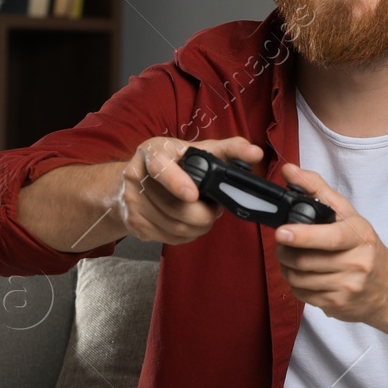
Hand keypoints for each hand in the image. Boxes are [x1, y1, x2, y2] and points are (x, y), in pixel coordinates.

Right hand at [117, 135, 262, 244]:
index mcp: (153, 152)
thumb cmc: (176, 161)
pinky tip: (189, 222)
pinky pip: (169, 238)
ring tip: (204, 213)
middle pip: (175, 207)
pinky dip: (187, 234)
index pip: (161, 168)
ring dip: (199, 226)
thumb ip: (230, 150)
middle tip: (215, 207)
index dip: (176, 182)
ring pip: (175, 227)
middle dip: (204, 213)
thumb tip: (255, 154)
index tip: (193, 194)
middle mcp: (136, 176)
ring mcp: (132, 202)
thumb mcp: (199, 149)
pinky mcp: (134, 223)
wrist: (136, 178)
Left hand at [273, 162, 387, 328]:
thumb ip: (317, 190)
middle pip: (306, 261)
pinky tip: (303, 276)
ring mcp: (348, 287)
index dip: (304, 235)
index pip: (331, 237)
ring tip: (291, 259)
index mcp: (359, 236)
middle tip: (282, 244)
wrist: (387, 286)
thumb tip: (289, 170)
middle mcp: (357, 263)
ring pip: (300, 279)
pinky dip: (295, 285)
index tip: (282, 232)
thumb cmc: (363, 245)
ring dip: (287, 268)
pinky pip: (303, 295)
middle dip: (284, 252)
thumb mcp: (347, 214)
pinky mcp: (338, 306)